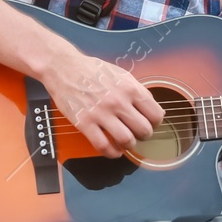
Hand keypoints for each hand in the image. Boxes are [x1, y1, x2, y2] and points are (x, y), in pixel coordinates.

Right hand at [41, 48, 164, 158]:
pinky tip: (113, 150)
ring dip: (129, 145)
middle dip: (143, 136)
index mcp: (130, 89)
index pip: (156, 115)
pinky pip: (104, 146)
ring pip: (126, 141)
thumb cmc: (93, 70)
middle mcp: (118, 102)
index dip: (155, 123)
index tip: (150, 124)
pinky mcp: (84, 123)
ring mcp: (101, 113)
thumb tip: (157, 111)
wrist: (64, 67)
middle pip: (144, 130)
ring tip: (125, 142)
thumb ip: (139, 92)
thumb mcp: (122, 75)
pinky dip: (112, 153)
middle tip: (137, 134)